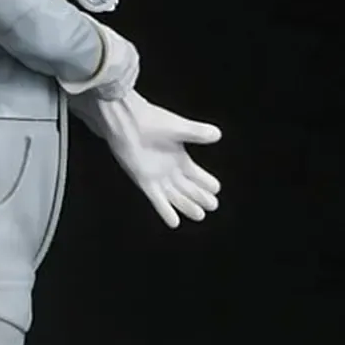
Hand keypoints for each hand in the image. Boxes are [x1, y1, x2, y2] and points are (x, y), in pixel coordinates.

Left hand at [91, 90, 221, 228]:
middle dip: (200, 197)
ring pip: (176, 197)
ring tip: (200, 215)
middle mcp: (169, 171)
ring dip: (187, 206)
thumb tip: (218, 134)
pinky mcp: (144, 182)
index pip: (197, 175)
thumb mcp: (178, 128)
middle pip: (188, 189)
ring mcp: (157, 178)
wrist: (126, 123)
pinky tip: (175, 223)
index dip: (206, 182)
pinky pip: (157, 200)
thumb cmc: (150, 122)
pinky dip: (165, 211)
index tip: (216, 189)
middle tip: (213, 206)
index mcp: (179, 158)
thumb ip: (197, 132)